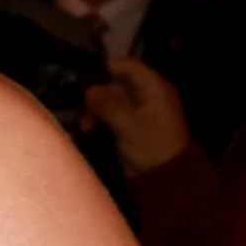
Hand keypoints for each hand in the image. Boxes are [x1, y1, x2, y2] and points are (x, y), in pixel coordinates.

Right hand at [84, 54, 191, 173]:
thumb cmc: (154, 150)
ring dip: (94, 108)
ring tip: (83, 126)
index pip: (129, 66)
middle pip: (115, 82)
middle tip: (80, 109)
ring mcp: (137, 108)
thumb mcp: (131, 128)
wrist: (165, 179)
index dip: (106, 67)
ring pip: (109, 97)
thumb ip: (110, 107)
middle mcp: (146, 93)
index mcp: (155, 88)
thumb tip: (89, 90)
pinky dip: (97, 118)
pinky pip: (109, 111)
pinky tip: (86, 129)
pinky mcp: (128, 122)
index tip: (83, 76)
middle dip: (95, 94)